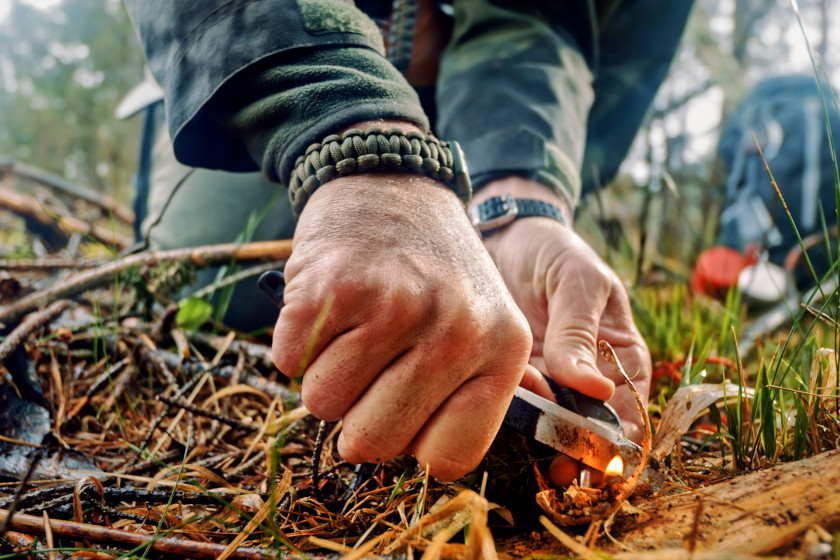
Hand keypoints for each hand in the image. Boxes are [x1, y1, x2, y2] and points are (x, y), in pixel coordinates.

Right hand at [272, 135, 531, 479]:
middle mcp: (455, 331)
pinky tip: (329, 308)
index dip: (415, 445)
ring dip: (327, 374)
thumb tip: (425, 466)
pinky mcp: (330, 288)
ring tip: (356, 329)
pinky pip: (286, 362)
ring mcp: (391, 307)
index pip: (450, 459)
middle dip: (360, 416)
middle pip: (375, 442)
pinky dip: (296, 342)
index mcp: (503, 351)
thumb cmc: (435, 272)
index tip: (408, 415)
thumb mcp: (484, 324)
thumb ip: (466, 397)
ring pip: (322, 405)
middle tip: (373, 366)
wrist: (392, 185)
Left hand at [474, 177, 651, 485]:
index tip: (593, 451)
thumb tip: (597, 390)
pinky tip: (504, 384)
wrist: (502, 237)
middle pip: (588, 432)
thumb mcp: (577, 279)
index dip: (616, 443)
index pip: (631, 413)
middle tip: (554, 448)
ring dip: (536, 424)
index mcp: (621, 356)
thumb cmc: (553, 251)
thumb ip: (580, 331)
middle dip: (571, 446)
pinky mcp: (512, 379)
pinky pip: (514, 407)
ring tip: (525, 387)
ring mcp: (548, 381)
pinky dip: (509, 407)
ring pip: (548, 426)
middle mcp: (587, 377)